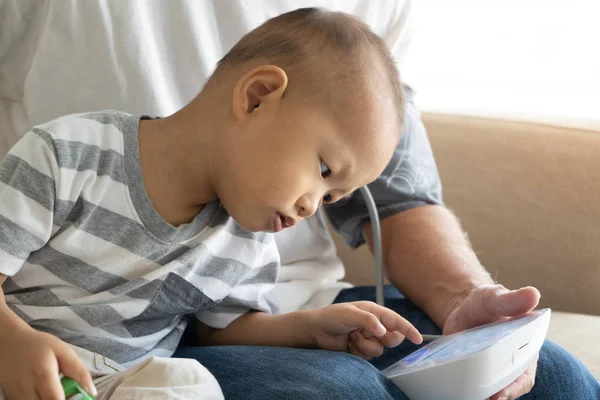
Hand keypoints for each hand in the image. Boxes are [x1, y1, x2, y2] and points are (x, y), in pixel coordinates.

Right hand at [0, 325, 95, 399]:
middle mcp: (27, 391)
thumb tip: (91, 391)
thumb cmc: (39, 345)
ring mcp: (17, 397)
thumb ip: (78, 371)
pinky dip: (41, 399)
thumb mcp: (63, 351)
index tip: (78, 398)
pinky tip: (45, 391)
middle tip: (68, 392)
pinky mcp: (12, 399)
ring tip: (55, 389)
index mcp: (43, 376)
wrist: (9, 343)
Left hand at [309, 301, 421, 358]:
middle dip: (383, 339)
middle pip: (392, 338)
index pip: (396, 321)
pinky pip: (369, 356)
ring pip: (379, 349)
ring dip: (364, 345)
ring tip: (352, 336)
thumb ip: (368, 320)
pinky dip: (358, 351)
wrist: (316, 331)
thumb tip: (383, 330)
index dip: (408, 329)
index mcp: (374, 312)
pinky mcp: (361, 349)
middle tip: (369, 334)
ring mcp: (368, 337)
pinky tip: (348, 344)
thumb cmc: (331, 317)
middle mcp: (374, 325)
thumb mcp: (350, 314)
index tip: (417, 339)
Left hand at [443, 284, 540, 399]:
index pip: (524, 376)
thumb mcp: (493, 298)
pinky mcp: (476, 376)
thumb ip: (510, 300)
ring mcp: (494, 373)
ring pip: (490, 392)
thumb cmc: (484, 304)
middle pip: (505, 388)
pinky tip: (454, 391)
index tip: (500, 393)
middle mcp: (513, 367)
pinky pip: (473, 389)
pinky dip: (465, 392)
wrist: (463, 310)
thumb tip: (533, 294)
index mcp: (526, 350)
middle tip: (483, 398)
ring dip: (480, 395)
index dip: (513, 387)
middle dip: (495, 395)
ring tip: (465, 396)